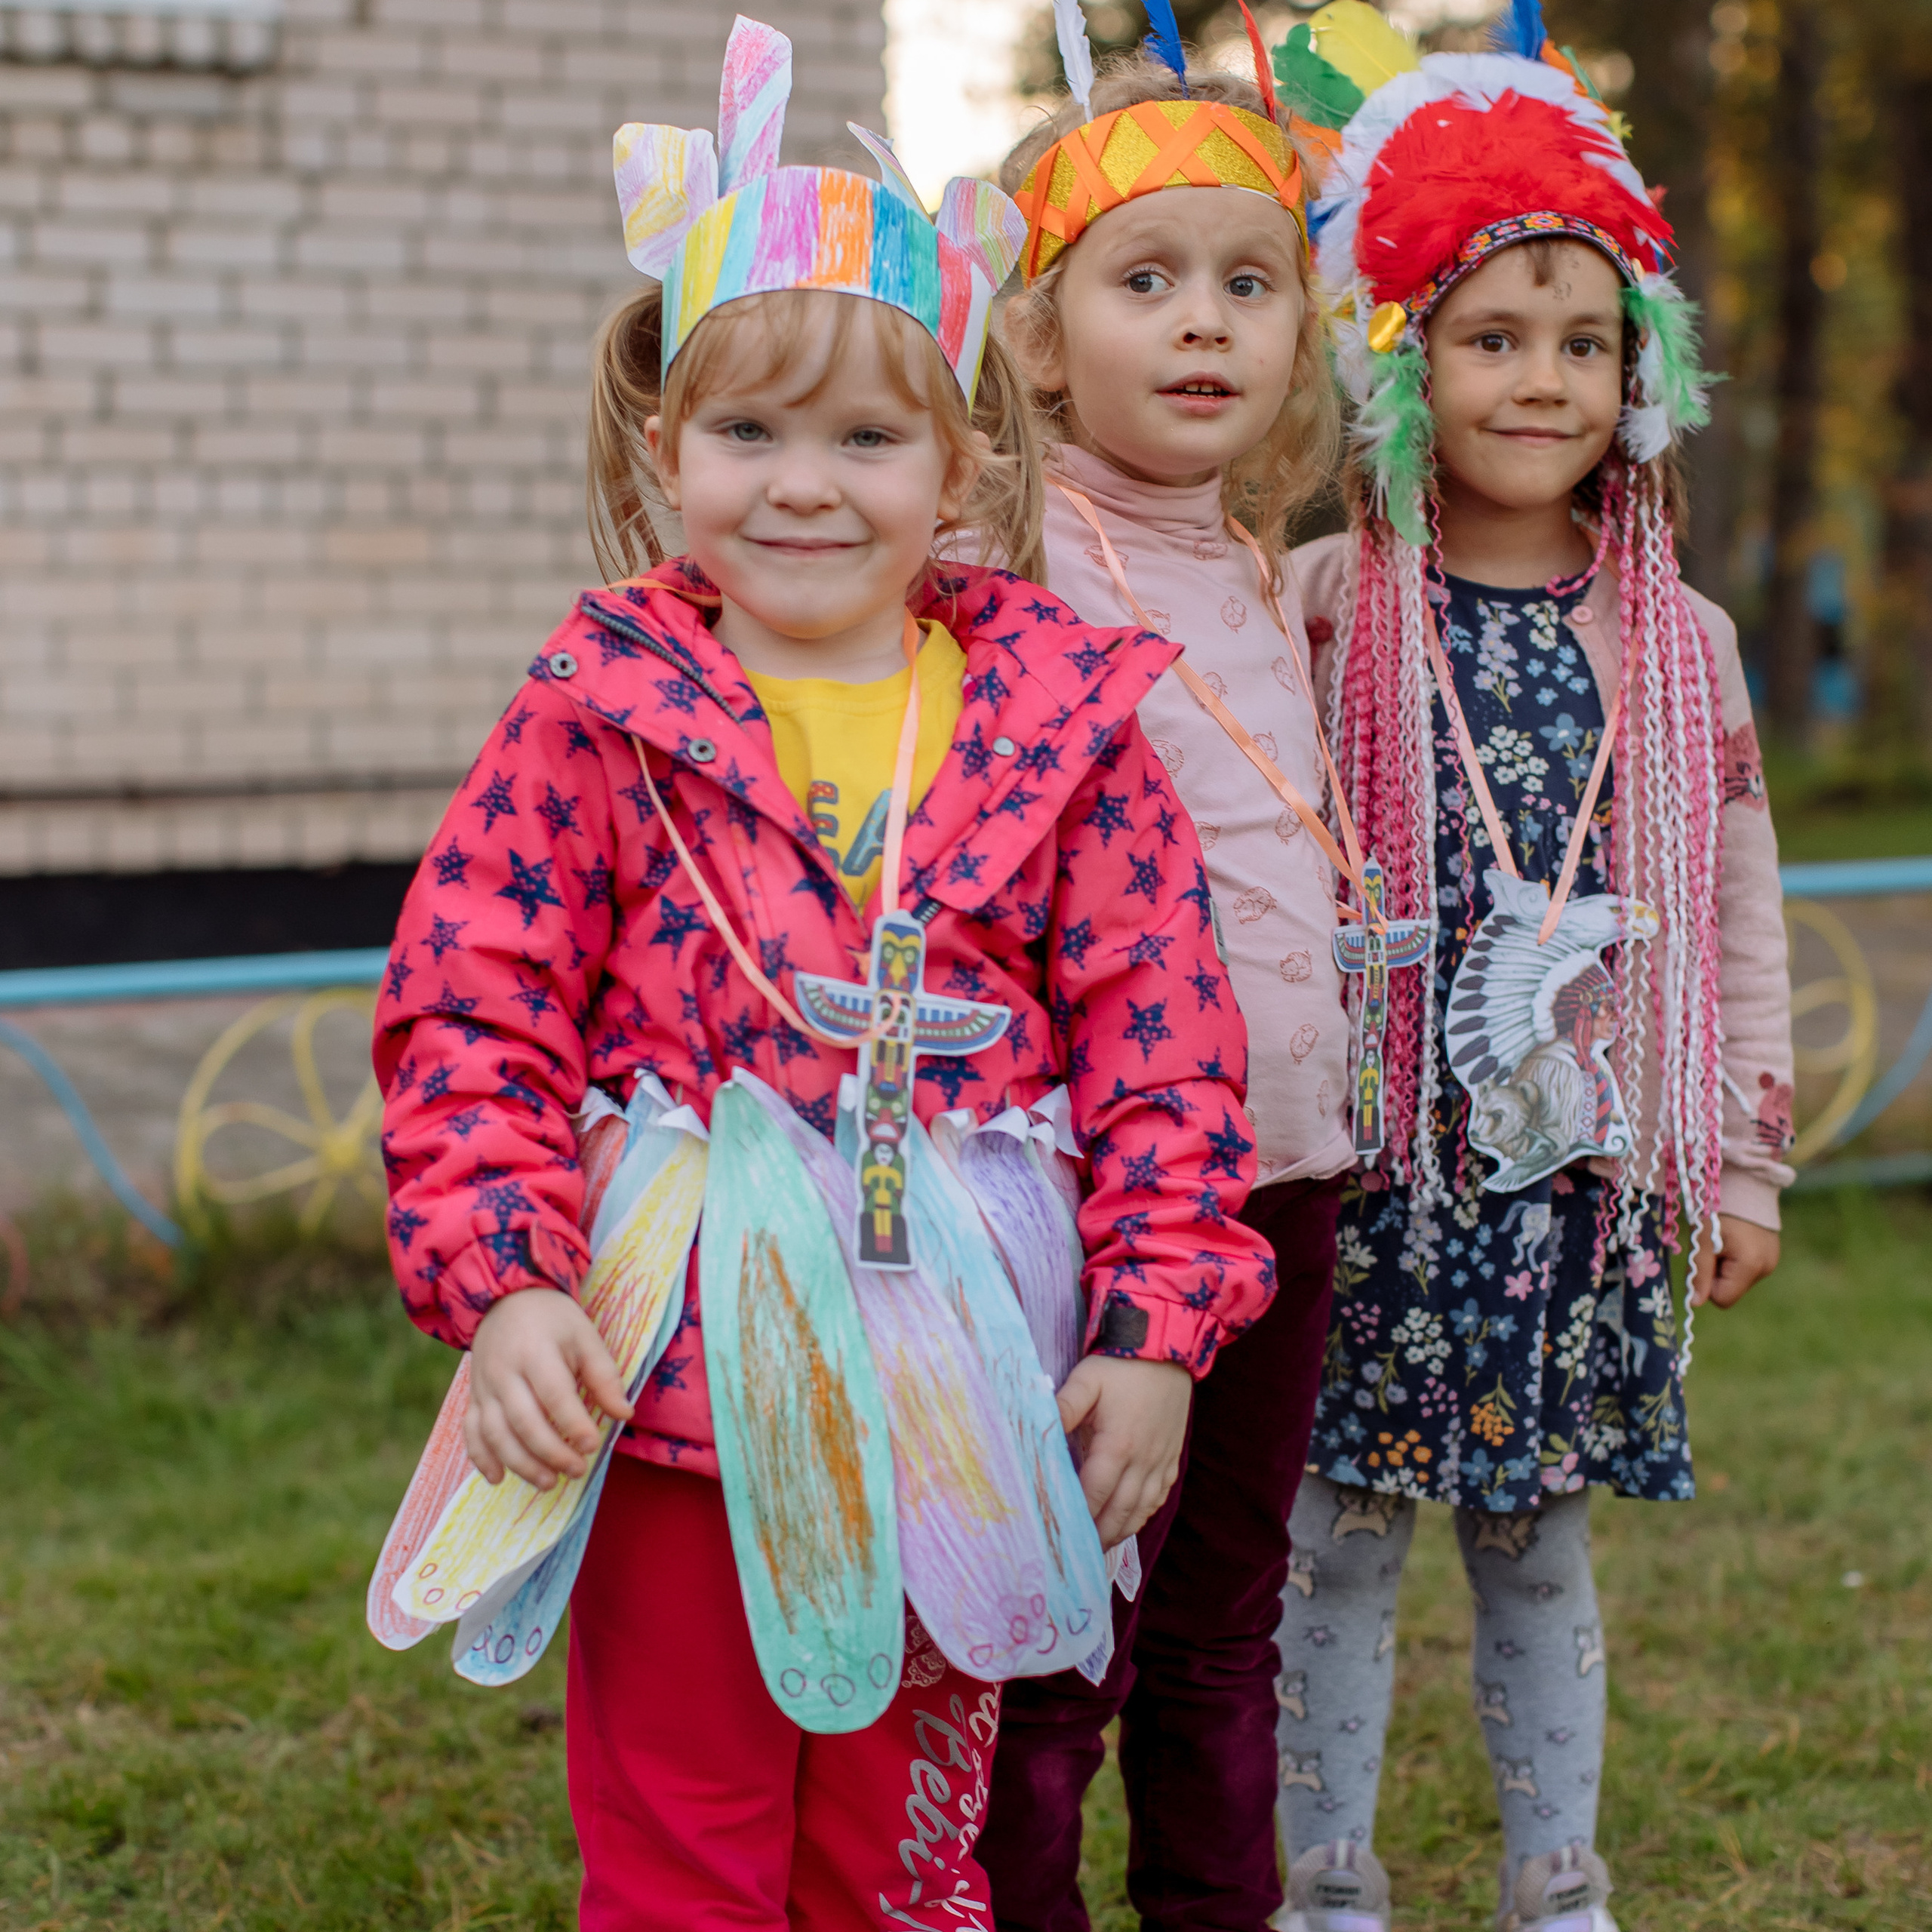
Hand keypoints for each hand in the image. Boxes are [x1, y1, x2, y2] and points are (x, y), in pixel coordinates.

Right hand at [464, 1288, 632, 1487]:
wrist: (504, 1299)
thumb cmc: (553, 1319)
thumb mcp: (584, 1335)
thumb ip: (603, 1375)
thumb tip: (624, 1414)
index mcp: (535, 1352)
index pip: (554, 1395)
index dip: (574, 1424)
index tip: (593, 1445)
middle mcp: (504, 1372)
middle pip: (524, 1421)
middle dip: (551, 1453)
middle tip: (577, 1470)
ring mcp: (483, 1387)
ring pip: (496, 1433)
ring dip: (520, 1463)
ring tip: (548, 1482)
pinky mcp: (473, 1397)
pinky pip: (470, 1432)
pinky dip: (481, 1458)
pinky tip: (498, 1478)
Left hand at [1056, 1355, 1191, 1548]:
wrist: (1167, 1350)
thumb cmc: (1122, 1365)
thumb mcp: (1086, 1379)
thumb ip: (1063, 1407)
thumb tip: (1037, 1427)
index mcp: (1118, 1444)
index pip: (1095, 1492)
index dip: (1079, 1516)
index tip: (1062, 1532)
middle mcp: (1143, 1460)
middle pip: (1121, 1510)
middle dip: (1100, 1534)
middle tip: (1080, 1553)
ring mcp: (1161, 1461)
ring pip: (1142, 1509)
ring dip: (1122, 1530)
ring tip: (1102, 1545)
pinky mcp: (1172, 1458)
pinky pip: (1160, 1496)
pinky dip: (1144, 1513)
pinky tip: (1130, 1520)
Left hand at [1689, 1214, 1779, 1309]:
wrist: (1744, 1186)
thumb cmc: (1718, 1211)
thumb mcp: (1702, 1241)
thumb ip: (1699, 1273)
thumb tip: (1694, 1303)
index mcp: (1751, 1266)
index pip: (1722, 1299)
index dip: (1707, 1283)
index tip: (1705, 1258)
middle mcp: (1766, 1268)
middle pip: (1730, 1290)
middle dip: (1716, 1273)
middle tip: (1712, 1246)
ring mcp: (1771, 1262)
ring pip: (1737, 1280)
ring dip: (1725, 1266)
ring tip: (1724, 1240)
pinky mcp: (1771, 1256)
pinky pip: (1746, 1269)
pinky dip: (1735, 1260)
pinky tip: (1735, 1239)